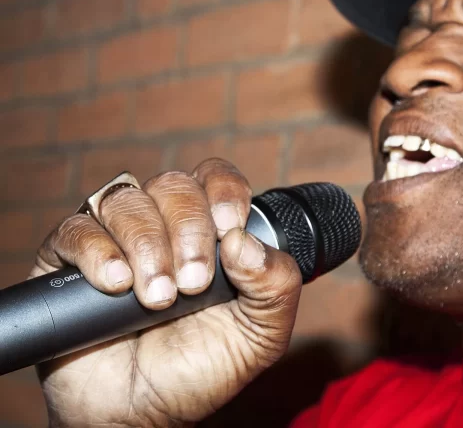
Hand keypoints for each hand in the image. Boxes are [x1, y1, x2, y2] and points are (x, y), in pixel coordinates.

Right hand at [29, 159, 302, 426]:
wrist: (140, 413)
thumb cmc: (199, 368)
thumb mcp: (259, 334)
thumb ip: (275, 286)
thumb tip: (245, 241)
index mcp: (210, 231)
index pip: (216, 177)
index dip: (224, 192)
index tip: (228, 228)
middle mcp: (162, 224)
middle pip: (173, 185)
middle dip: (188, 231)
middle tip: (193, 284)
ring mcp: (114, 238)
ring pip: (126, 201)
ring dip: (147, 247)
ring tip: (156, 299)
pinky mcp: (67, 260)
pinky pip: (76, 229)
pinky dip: (99, 252)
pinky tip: (116, 285)